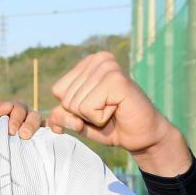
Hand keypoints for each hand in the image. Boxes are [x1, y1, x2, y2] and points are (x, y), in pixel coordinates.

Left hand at [0, 99, 44, 138]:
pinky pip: (46, 134)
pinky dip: (48, 134)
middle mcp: (24, 115)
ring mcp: (32, 126)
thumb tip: (8, 105)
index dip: (16, 118)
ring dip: (35, 129)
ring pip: (40, 122)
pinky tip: (44, 140)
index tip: (11, 131)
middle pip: (33, 115)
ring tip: (26, 138)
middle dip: (28, 124)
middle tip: (21, 135)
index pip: (19, 108)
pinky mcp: (37, 137)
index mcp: (12, 108)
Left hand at [48, 52, 191, 174]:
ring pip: (74, 104)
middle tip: (107, 111)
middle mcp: (98, 59)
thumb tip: (53, 122)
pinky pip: (86, 108)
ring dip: (92, 116)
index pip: (57, 90)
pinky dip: (99, 118)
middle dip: (82, 114)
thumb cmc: (110, 124)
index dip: (73, 108)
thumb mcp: (77, 120)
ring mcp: (108, 67)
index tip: (96, 107)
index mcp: (88, 63)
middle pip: (65, 98)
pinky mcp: (116, 80)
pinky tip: (117, 110)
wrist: (142, 135)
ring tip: (112, 110)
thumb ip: (60, 116)